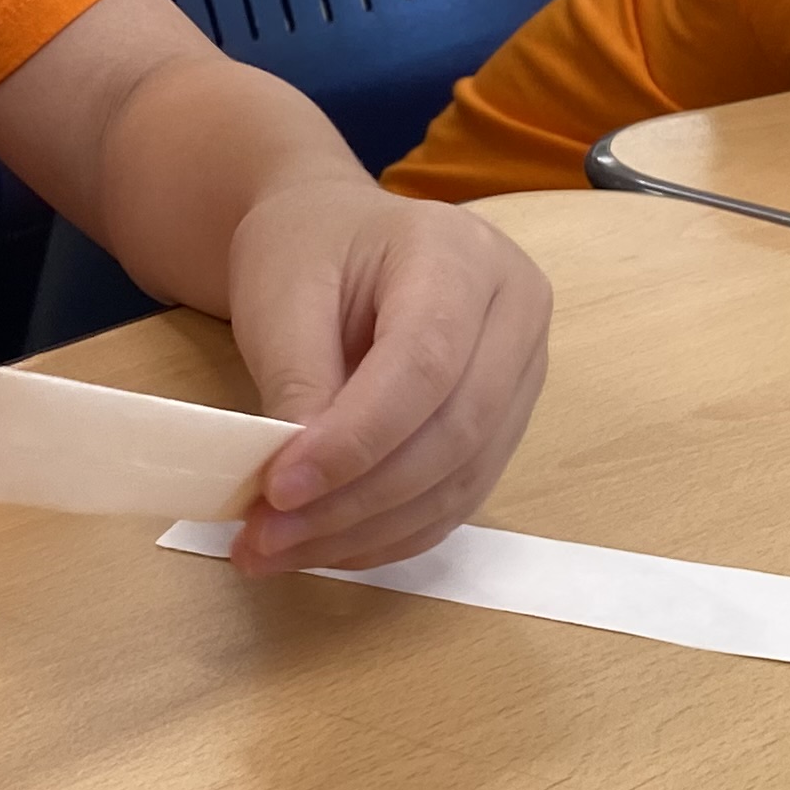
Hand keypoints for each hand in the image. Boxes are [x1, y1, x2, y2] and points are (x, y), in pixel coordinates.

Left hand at [219, 181, 549, 577]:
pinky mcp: (505, 424)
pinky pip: (457, 498)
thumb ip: (297, 380)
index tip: (279, 489)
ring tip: (277, 551)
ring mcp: (522, 371)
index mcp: (461, 253)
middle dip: (356, 501)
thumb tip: (300, 485)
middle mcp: (514, 310)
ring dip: (366, 532)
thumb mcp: (282, 293)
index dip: (355, 440)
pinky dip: (388, 535)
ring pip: (459, 480)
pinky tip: (324, 547)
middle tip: (266, 537)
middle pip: (455, 432)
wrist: (335, 238)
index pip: (424, 364)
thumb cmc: (308, 249)